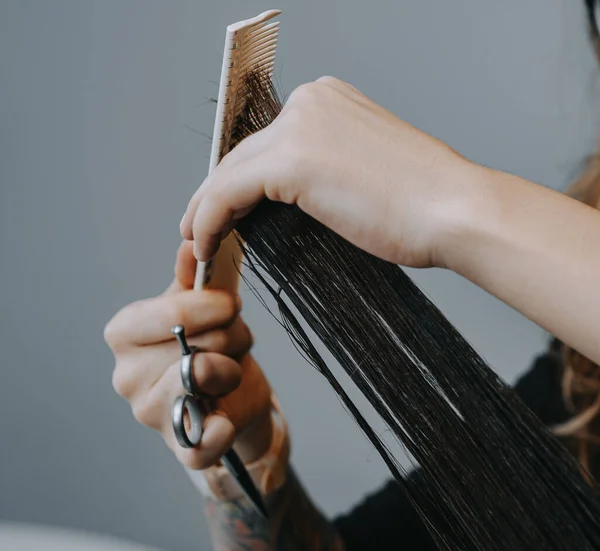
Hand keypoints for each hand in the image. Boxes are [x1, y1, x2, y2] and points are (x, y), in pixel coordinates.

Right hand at [104, 241, 272, 468]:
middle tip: (234, 339)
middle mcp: (126, 376)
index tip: (231, 305)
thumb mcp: (201, 307)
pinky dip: (216, 433)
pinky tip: (223, 422)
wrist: (229, 394)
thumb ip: (194, 278)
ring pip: (202, 379)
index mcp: (124, 333)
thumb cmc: (210, 343)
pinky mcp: (180, 447)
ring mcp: (149, 415)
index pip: (166, 314)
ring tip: (231, 369)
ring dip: (232, 368)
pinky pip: (198, 445)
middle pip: (192, 343)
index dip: (208, 307)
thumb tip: (191, 244)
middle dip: (229, 335)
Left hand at [180, 76, 485, 268]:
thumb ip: (321, 174)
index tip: (225, 211)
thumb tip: (285, 201)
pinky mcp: (291, 160)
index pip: (267, 144)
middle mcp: (309, 102)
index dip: (239, 181)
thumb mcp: (361, 175)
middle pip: (243, 155)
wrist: (455, 211)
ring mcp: (299, 126)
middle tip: (199, 228)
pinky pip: (228, 192)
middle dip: (216, 196)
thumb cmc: (422, 207)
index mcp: (329, 102)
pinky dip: (209, 220)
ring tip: (196, 241)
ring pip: (229, 172)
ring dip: (205, 210)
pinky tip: (204, 243)